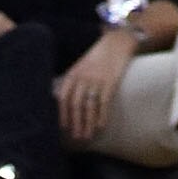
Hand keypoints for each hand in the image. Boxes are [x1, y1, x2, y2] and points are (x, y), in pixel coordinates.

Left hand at [55, 28, 135, 144]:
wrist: (117, 41)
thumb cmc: (98, 55)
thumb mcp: (81, 65)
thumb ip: (72, 81)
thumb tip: (60, 99)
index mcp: (73, 73)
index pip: (63, 97)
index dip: (63, 113)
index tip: (64, 127)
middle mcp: (83, 77)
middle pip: (76, 104)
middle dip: (76, 123)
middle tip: (77, 137)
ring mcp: (97, 80)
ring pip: (89, 106)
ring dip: (88, 123)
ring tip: (87, 135)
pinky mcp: (110, 81)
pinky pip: (104, 102)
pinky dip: (102, 115)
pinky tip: (101, 125)